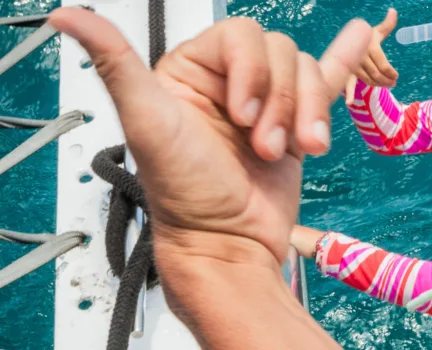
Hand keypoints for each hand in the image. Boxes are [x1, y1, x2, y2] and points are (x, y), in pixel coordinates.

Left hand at [48, 8, 372, 265]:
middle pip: (281, 52)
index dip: (252, 71)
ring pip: (307, 72)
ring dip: (307, 114)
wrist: (229, 246)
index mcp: (190, 73)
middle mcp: (228, 84)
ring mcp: (267, 104)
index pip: (240, 36)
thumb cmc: (188, 196)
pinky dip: (342, 57)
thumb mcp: (149, 123)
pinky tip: (358, 32)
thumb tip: (71, 16)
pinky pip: (326, 80)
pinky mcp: (297, 125)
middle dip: (281, 101)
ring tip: (292, 149)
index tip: (241, 114)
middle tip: (261, 143)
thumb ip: (117, 65)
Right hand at [344, 8, 398, 102]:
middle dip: (386, 80)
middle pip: (377, 74)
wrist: (346, 41)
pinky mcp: (347, 72)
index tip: (396, 76)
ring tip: (386, 85)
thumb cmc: (365, 37)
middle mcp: (361, 56)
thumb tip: (394, 10)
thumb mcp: (377, 31)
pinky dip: (349, 94)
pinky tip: (350, 103)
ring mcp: (353, 65)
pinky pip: (348, 84)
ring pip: (368, 80)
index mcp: (370, 47)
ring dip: (378, 85)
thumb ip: (387, 24)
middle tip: (393, 83)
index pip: (383, 64)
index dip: (391, 73)